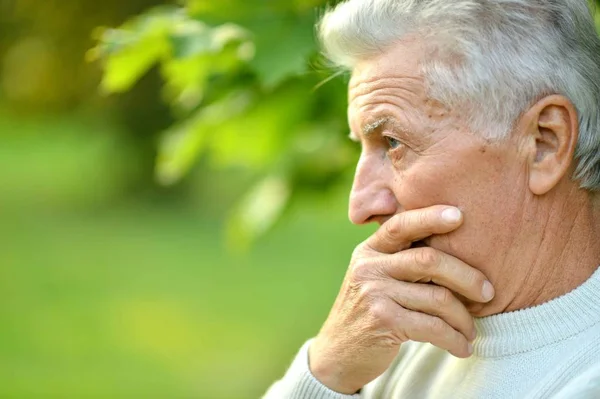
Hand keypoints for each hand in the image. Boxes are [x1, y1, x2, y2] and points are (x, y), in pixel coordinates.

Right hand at [308, 206, 494, 393]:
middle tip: (488, 292)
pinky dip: (454, 339)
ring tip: (472, 331)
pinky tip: (462, 347)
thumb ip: (400, 261)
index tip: (460, 215)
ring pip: (437, 297)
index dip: (431, 217)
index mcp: (369, 251)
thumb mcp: (375, 278)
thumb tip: (455, 248)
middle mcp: (369, 267)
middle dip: (467, 276)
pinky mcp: (382, 321)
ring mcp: (374, 293)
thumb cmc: (369, 311)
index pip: (401, 225)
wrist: (337, 353)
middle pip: (429, 260)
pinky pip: (433, 327)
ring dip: (463, 318)